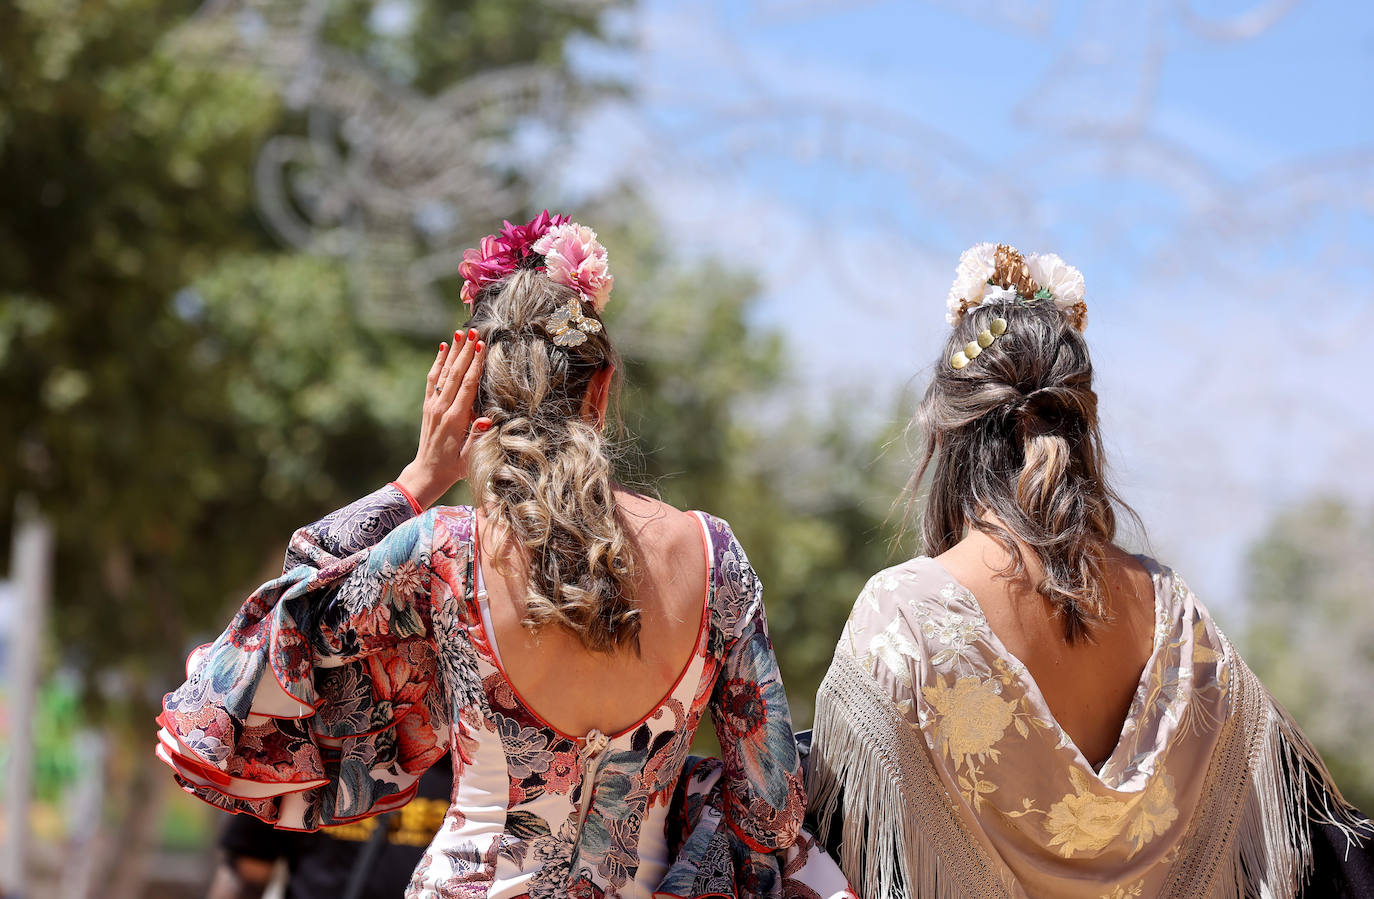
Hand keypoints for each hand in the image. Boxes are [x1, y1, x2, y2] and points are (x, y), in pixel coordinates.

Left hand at [396, 329, 490, 508]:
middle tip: (474, 332)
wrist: (428, 472)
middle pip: (455, 374)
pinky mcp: (427, 406)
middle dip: (465, 352)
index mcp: (454, 419)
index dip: (475, 365)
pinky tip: (443, 349)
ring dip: (451, 352)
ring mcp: (432, 406)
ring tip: (459, 334)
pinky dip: (438, 362)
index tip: (482, 346)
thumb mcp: (470, 456)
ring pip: (443, 373)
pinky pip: (432, 380)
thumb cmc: (455, 467)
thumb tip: (486, 419)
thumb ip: (478, 437)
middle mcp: (441, 408)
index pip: (466, 386)